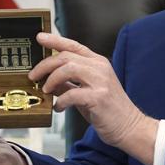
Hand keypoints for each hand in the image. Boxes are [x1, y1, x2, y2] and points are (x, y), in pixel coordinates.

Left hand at [30, 31, 157, 164]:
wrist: (130, 127)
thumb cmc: (108, 110)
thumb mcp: (86, 91)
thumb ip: (69, 83)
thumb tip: (48, 79)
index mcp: (98, 63)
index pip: (73, 45)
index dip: (55, 40)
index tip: (40, 37)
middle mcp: (100, 67)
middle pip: (66, 57)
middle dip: (45, 65)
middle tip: (34, 76)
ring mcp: (101, 81)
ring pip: (68, 69)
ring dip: (51, 79)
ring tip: (46, 90)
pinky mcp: (98, 97)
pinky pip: (72, 94)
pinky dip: (60, 101)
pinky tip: (59, 107)